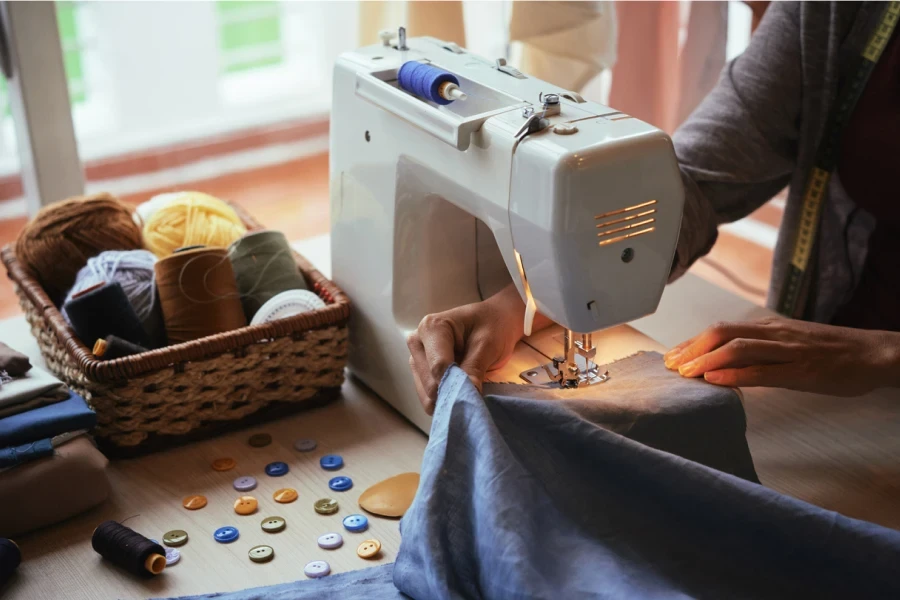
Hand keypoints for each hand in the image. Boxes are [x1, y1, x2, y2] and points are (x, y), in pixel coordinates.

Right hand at [407, 284, 549, 414]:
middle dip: (453, 393)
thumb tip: (466, 396)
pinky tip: (461, 390)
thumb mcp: (488, 344)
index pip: (438, 366)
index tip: (475, 395)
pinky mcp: (421, 373)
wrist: (494, 320)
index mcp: (431, 327)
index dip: (457, 385)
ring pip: (427, 395)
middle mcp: (417, 342)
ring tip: (470, 388)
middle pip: (430, 383)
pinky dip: (447, 400)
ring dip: (450, 398)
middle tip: (476, 392)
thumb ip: (474, 368)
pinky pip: (429, 398)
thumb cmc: (492, 326)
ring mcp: (417, 359)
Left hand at [663, 316, 899, 395]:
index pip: (722, 329)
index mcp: (770, 328)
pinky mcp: (803, 371)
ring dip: (707, 360)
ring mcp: (788, 351)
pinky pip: (764, 371)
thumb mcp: (791, 345)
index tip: (672, 354)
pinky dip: (736, 375)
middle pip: (722, 333)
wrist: (875, 354)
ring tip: (685, 373)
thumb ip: (761, 351)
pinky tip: (716, 380)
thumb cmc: (833, 352)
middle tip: (670, 365)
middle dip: (691, 348)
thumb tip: (728, 362)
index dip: (693, 342)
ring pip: (738, 348)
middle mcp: (774, 334)